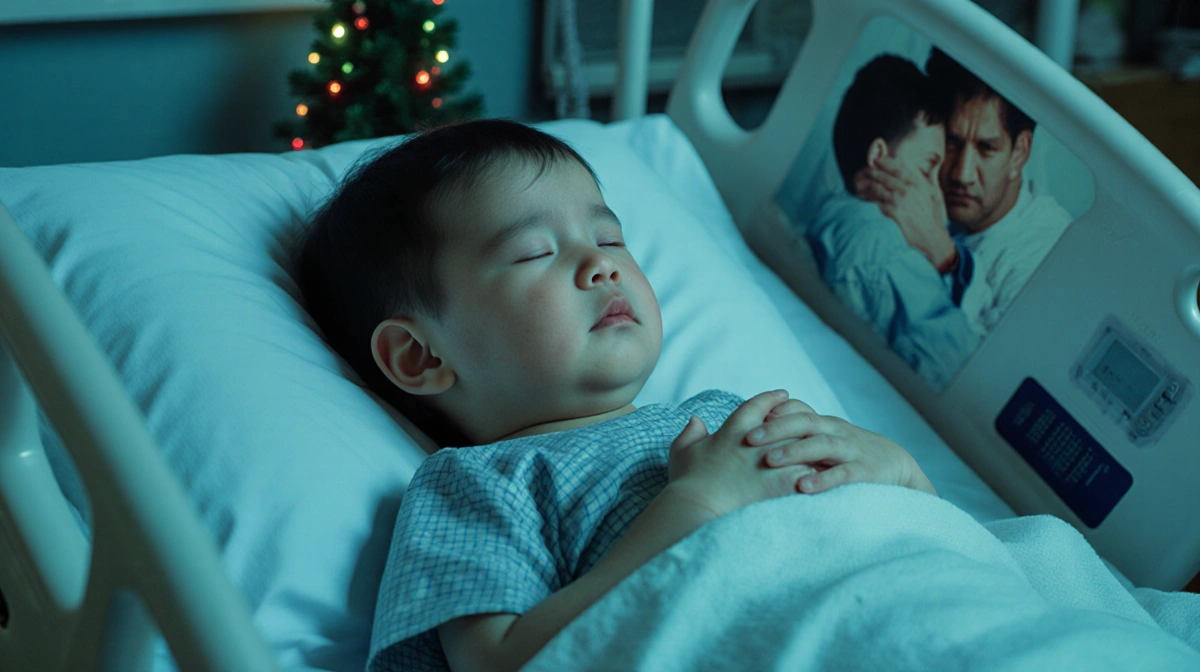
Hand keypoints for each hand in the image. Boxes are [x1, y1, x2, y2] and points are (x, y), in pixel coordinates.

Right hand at [666, 390, 817, 517]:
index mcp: (734, 429)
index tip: (783, 395)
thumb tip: (695, 420)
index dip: (772, 399)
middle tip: (813, 418)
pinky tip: (828, 475)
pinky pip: (809, 473)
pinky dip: (819, 474)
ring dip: (815, 446)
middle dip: (802, 419)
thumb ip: (689, 433)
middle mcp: (757, 441)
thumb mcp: (682, 452)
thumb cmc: (688, 482)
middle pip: (789, 421)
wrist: (698, 507)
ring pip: (803, 445)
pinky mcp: (781, 483)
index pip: (759, 405)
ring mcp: (771, 461)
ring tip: (826, 448)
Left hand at [743, 409, 937, 495]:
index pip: (797, 411)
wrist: (898, 467)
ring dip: (795, 452)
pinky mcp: (867, 472)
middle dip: (775, 430)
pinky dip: (824, 479)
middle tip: (748, 439)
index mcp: (825, 424)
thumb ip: (801, 433)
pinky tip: (804, 487)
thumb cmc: (851, 454)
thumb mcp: (827, 438)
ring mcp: (852, 450)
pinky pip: (844, 473)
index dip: (773, 413)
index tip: (745, 420)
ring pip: (822, 444)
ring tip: (770, 460)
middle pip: (805, 422)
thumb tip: (761, 428)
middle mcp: (836, 432)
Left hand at [853, 156, 956, 271]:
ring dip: (865, 186)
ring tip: (857, 185)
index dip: (884, 162)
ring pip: (877, 188)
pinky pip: (875, 203)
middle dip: (870, 173)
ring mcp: (900, 200)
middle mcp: (909, 188)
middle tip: (861, 172)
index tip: (876, 161)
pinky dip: (867, 200)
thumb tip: (934, 160)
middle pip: (883, 176)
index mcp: (918, 182)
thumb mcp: (935, 193)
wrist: (933, 238)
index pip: (897, 167)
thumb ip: (929, 177)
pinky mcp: (893, 212)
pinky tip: (861, 199)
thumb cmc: (933, 217)